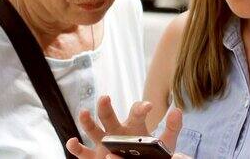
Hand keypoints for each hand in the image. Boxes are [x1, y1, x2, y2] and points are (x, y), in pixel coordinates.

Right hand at [66, 95, 182, 158]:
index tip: (148, 107)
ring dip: (87, 122)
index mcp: (134, 126)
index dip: (141, 108)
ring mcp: (103, 143)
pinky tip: (72, 141)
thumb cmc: (151, 153)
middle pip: (109, 117)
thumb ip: (172, 128)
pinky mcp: (94, 157)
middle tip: (105, 98)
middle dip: (106, 108)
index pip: (136, 113)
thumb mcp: (165, 143)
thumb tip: (177, 110)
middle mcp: (116, 131)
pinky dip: (75, 147)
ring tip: (84, 112)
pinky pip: (82, 152)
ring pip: (93, 130)